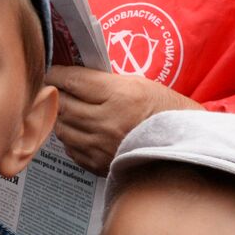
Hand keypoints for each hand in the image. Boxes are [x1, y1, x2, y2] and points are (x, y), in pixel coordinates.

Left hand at [46, 67, 201, 174]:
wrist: (183, 145)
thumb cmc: (163, 109)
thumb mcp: (137, 84)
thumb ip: (102, 81)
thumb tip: (70, 77)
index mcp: (118, 95)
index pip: (72, 80)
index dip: (57, 73)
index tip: (52, 70)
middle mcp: (106, 122)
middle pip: (63, 103)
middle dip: (55, 93)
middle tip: (54, 88)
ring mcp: (101, 146)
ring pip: (62, 127)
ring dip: (61, 116)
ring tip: (68, 109)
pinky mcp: (98, 164)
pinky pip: (70, 148)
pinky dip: (70, 137)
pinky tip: (79, 130)